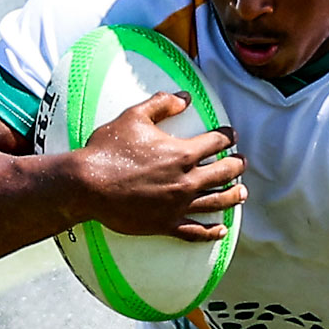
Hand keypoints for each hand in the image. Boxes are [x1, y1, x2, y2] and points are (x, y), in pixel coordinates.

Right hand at [72, 92, 246, 240]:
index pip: (216, 143)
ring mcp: (178, 205)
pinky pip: (195, 231)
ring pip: (216, 201)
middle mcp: (186, 180)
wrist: (87, 185)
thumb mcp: (134, 117)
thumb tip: (185, 97)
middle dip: (236, 165)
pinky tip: (221, 229)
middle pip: (224, 172)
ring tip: (242, 193)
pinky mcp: (166, 224)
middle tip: (241, 163)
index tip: (231, 136)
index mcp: (182, 153)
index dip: (227, 137)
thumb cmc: (108, 149)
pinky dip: (211, 231)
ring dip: (233, 196)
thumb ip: (162, 104)